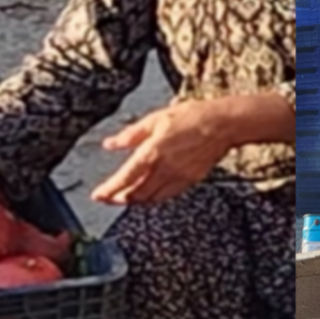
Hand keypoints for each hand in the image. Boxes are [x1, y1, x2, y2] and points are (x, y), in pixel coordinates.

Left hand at [91, 99, 231, 205]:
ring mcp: (177, 177)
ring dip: (134, 201)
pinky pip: (166, 195)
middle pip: (135, 194)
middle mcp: (163, 169)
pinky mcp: (189, 180)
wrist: (221, 124)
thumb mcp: (155, 119)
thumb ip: (130, 135)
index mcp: (151, 153)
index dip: (108, 190)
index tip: (97, 195)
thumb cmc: (191, 117)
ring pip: (150, 198)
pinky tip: (148, 193)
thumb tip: (110, 144)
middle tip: (107, 198)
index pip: (124, 179)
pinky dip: (153, 198)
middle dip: (118, 199)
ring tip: (124, 197)